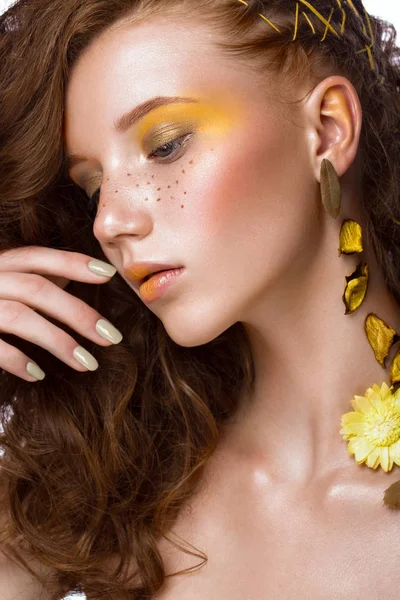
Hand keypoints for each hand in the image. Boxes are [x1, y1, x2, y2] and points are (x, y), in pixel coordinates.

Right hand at [0, 246, 122, 380]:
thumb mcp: (1, 285)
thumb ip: (29, 281)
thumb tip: (74, 279)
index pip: (37, 257)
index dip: (73, 262)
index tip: (108, 273)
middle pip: (37, 288)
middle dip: (78, 313)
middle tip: (111, 337)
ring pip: (20, 316)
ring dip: (58, 341)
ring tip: (86, 363)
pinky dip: (17, 360)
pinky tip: (39, 374)